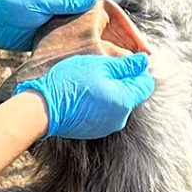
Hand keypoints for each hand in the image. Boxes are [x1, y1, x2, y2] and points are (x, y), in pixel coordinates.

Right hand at [14, 53, 155, 138]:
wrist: (44, 108)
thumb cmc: (71, 83)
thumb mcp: (101, 66)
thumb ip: (126, 65)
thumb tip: (145, 61)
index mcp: (125, 100)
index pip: (146, 84)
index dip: (138, 70)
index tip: (123, 62)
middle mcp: (121, 118)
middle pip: (132, 94)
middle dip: (122, 80)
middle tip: (103, 68)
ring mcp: (108, 126)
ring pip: (118, 103)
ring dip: (110, 90)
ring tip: (91, 81)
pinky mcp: (95, 130)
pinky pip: (106, 113)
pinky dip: (100, 102)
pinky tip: (85, 94)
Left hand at [31, 0, 150, 61]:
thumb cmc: (11, 4)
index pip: (108, 9)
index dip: (127, 28)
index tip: (140, 45)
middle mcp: (72, 6)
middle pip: (107, 25)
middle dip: (126, 43)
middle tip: (142, 61)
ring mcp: (65, 22)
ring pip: (97, 38)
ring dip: (113, 52)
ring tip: (128, 69)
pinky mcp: (56, 37)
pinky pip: (83, 47)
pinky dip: (95, 57)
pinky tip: (104, 70)